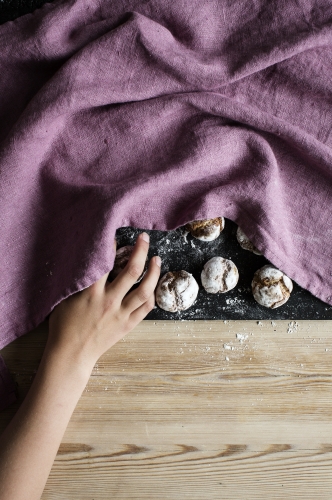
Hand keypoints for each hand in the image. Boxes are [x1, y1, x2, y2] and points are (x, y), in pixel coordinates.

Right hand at [47, 232, 160, 371]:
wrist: (71, 355)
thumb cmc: (64, 326)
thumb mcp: (64, 298)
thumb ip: (77, 281)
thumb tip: (84, 262)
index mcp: (92, 293)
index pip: (106, 262)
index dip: (112, 245)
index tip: (115, 235)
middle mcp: (109, 301)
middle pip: (132, 271)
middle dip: (141, 251)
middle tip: (144, 239)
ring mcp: (121, 314)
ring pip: (145, 290)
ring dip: (154, 272)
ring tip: (157, 259)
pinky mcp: (127, 325)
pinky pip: (145, 308)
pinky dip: (152, 295)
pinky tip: (153, 285)